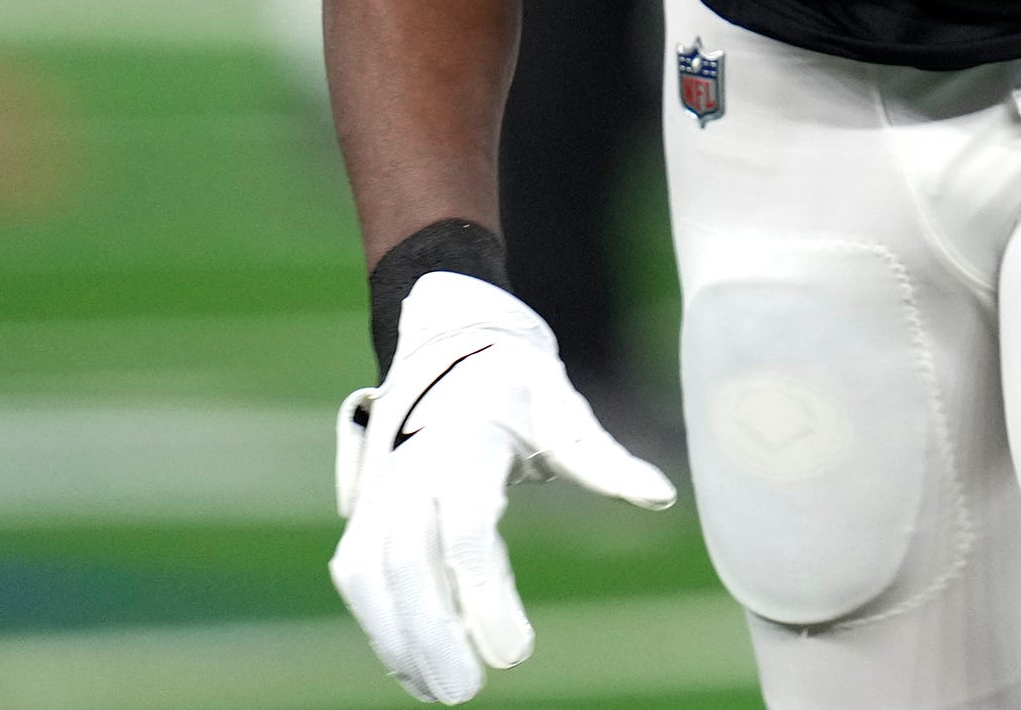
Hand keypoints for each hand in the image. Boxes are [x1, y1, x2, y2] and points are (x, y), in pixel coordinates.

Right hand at [330, 272, 676, 699]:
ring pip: (371, 573)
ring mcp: (382, 489)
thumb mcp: (564, 411)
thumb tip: (660, 495)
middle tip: (468, 691)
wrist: (450, 346)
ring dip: (398, 638)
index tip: (515, 653)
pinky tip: (411, 667)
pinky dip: (379, 622)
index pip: (467, 533)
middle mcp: (412, 470)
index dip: (486, 597)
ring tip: (439, 691)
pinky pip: (360, 571)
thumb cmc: (517, 385)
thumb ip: (604, 459)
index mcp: (464, 446)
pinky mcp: (367, 508)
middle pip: (408, 563)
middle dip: (431, 634)